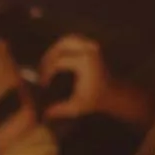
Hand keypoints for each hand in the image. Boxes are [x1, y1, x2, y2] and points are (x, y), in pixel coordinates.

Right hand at [38, 35, 152, 126]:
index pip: (58, 62)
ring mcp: (91, 45)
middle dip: (48, 58)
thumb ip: (60, 110)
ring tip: (47, 63)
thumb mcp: (76, 106)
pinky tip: (57, 58)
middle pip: (60, 46)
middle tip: (41, 70)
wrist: (113, 93)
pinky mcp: (92, 45)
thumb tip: (43, 115)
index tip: (43, 84)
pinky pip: (73, 40)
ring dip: (55, 50)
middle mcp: (88, 50)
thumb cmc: (95, 100)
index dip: (47, 72)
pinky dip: (63, 46)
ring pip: (66, 40)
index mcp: (84, 63)